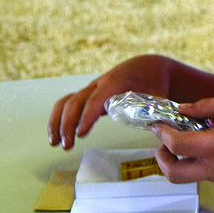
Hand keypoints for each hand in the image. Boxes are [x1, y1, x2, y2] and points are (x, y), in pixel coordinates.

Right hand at [48, 55, 171, 149]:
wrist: (148, 67)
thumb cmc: (154, 82)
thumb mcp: (159, 96)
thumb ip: (156, 113)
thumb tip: (157, 132)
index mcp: (116, 82)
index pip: (96, 99)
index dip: (87, 116)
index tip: (80, 134)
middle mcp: (99, 83)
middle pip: (77, 101)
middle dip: (68, 123)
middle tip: (67, 146)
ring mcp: (92, 89)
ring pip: (67, 101)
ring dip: (58, 122)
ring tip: (55, 144)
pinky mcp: (89, 95)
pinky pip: (68, 104)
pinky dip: (60, 119)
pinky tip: (57, 136)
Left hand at [150, 95, 213, 188]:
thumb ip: (209, 106)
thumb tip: (184, 109)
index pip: (177, 146)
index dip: (163, 134)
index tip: (159, 124)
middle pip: (174, 174)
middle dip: (162, 158)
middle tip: (165, 142)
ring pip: (191, 176)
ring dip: (183, 159)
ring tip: (194, 138)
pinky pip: (209, 174)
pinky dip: (203, 161)